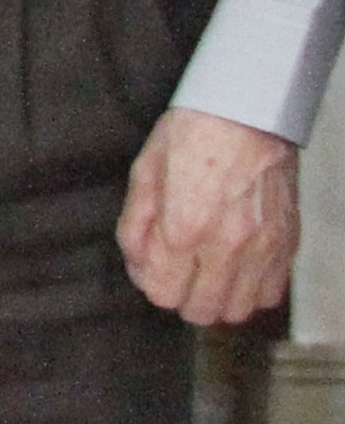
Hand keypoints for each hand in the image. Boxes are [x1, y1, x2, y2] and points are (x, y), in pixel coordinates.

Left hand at [117, 107, 298, 324]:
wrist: (246, 113)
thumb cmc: (192, 136)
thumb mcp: (144, 173)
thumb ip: (135, 227)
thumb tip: (138, 265)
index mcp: (184, 226)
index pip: (163, 294)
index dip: (151, 283)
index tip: (152, 267)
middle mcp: (227, 244)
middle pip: (202, 310)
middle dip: (182, 297)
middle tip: (178, 271)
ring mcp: (263, 247)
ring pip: (239, 309)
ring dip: (218, 298)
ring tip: (208, 271)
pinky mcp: (286, 243)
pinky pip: (270, 293)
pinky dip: (250, 290)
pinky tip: (236, 267)